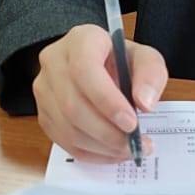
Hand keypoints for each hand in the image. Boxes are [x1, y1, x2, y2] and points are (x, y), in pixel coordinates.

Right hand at [33, 25, 167, 162]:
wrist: (100, 66)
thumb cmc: (120, 60)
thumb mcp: (145, 58)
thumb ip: (151, 75)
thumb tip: (144, 103)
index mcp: (80, 40)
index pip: (84, 70)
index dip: (107, 100)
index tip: (131, 122)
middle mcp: (54, 62)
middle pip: (72, 104)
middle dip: (107, 132)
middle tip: (134, 144)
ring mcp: (44, 90)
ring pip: (67, 128)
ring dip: (101, 146)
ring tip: (129, 149)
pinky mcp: (44, 114)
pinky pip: (64, 142)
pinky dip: (92, 154)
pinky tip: (113, 153)